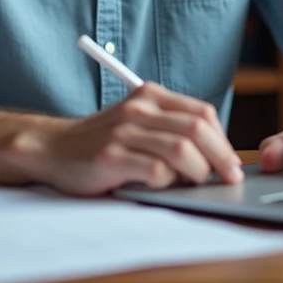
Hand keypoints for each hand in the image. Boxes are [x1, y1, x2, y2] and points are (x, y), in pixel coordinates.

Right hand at [14, 82, 244, 195]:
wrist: (52, 148)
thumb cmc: (102, 140)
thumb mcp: (137, 122)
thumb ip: (171, 129)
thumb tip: (217, 157)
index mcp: (150, 96)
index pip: (202, 113)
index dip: (223, 140)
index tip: (230, 161)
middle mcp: (138, 109)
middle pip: (197, 130)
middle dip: (221, 158)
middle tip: (229, 178)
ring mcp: (124, 132)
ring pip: (182, 151)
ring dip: (198, 173)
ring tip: (196, 184)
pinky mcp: (111, 157)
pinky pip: (156, 172)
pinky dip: (167, 183)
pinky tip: (161, 186)